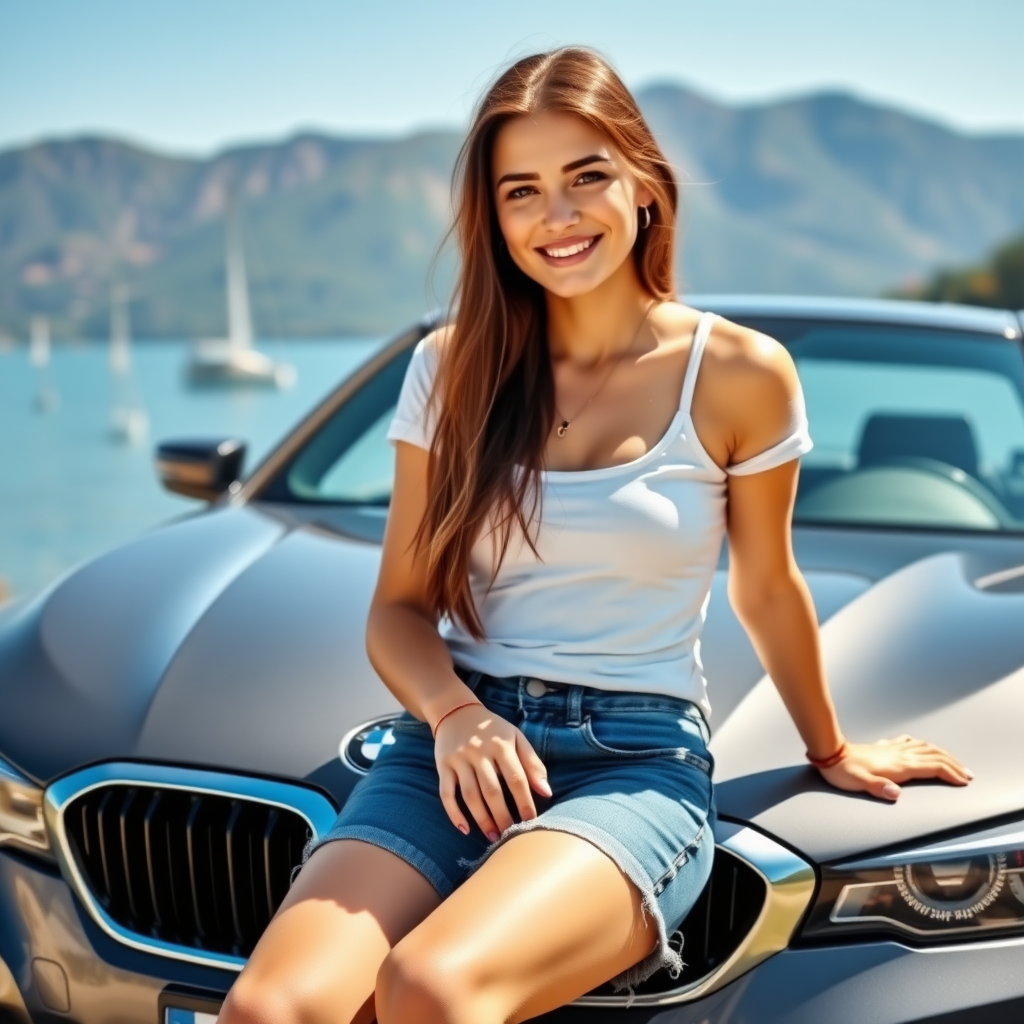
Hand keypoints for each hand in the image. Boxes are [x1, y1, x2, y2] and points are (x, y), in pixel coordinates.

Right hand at [433, 704, 551, 840]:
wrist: (456, 712)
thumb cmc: (493, 730)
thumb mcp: (516, 738)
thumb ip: (532, 763)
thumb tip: (547, 792)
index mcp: (501, 745)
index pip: (516, 778)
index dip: (525, 802)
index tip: (531, 822)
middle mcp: (479, 752)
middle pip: (492, 790)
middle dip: (503, 816)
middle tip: (511, 836)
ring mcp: (459, 759)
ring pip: (470, 795)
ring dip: (482, 819)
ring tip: (493, 837)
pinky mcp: (442, 766)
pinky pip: (446, 793)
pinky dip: (453, 813)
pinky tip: (464, 829)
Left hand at [819, 735, 972, 801]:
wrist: (830, 753)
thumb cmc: (843, 771)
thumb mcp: (859, 782)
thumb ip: (879, 788)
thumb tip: (896, 794)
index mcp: (899, 765)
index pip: (933, 767)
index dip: (951, 774)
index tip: (965, 782)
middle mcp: (900, 754)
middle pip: (935, 755)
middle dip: (954, 764)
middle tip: (968, 774)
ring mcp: (893, 749)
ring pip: (925, 747)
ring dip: (943, 754)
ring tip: (954, 762)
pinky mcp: (885, 747)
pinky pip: (911, 743)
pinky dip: (923, 745)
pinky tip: (922, 746)